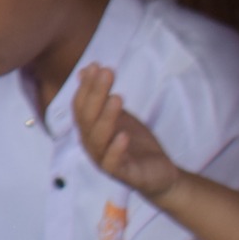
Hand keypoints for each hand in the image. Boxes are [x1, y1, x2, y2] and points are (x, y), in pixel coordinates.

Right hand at [73, 63, 180, 200]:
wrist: (157, 173)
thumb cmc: (135, 144)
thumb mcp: (119, 116)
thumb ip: (101, 97)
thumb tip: (86, 70)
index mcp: (88, 130)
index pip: (81, 106)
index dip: (87, 86)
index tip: (97, 66)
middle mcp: (91, 144)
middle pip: (87, 118)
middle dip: (96, 93)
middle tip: (107, 73)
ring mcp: (103, 159)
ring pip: (98, 137)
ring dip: (106, 117)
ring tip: (117, 98)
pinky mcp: (121, 173)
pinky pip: (113, 162)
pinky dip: (116, 149)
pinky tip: (123, 135)